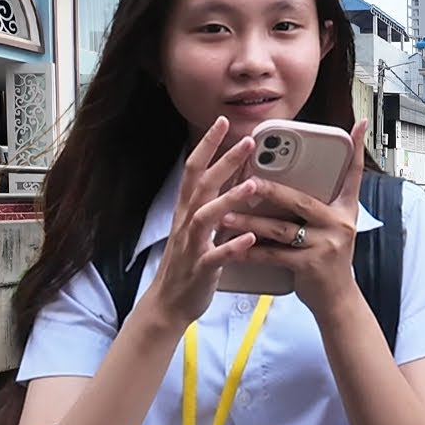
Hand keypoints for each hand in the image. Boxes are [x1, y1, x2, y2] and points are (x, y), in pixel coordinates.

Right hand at [146, 116, 258, 324]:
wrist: (170, 303)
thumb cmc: (191, 262)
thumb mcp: (203, 227)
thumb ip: (219, 203)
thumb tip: (243, 176)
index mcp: (188, 210)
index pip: (194, 169)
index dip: (206, 145)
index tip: (222, 121)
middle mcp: (187, 222)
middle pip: (202, 184)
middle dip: (224, 161)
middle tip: (248, 141)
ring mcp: (192, 245)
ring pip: (207, 216)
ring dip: (230, 199)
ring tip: (254, 185)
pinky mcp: (200, 269)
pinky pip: (215, 256)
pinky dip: (231, 246)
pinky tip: (249, 237)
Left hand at [219, 120, 368, 311]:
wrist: (337, 300)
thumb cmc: (327, 260)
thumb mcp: (333, 229)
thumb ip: (319, 206)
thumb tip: (289, 182)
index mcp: (345, 210)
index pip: (353, 174)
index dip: (356, 148)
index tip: (359, 123)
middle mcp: (340, 224)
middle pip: (301, 200)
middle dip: (271, 189)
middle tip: (246, 179)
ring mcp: (327, 245)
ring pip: (281, 228)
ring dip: (250, 221)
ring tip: (226, 214)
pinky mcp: (311, 266)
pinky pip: (274, 255)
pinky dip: (251, 251)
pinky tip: (233, 247)